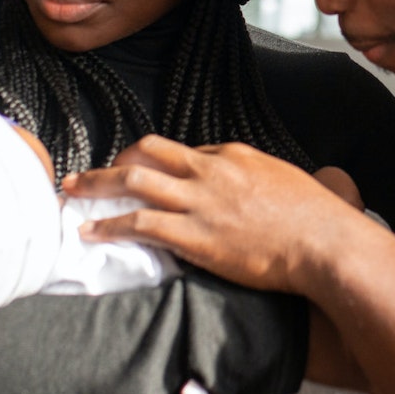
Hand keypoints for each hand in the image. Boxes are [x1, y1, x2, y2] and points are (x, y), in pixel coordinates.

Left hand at [62, 136, 367, 293]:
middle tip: (84, 175)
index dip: (155, 163)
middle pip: (146, 155)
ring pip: (133, 182)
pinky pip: (140, 224)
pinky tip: (91, 230)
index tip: (139, 175)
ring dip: (96, 187)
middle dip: (111, 164)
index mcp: (232, 156)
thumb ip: (260, 181)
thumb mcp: (287, 183)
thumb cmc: (316, 218)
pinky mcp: (193, 235)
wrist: (323, 242)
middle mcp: (209, 171)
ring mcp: (199, 201)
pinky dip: (110, 225)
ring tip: (71, 194)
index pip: (182, 151)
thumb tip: (256, 187)